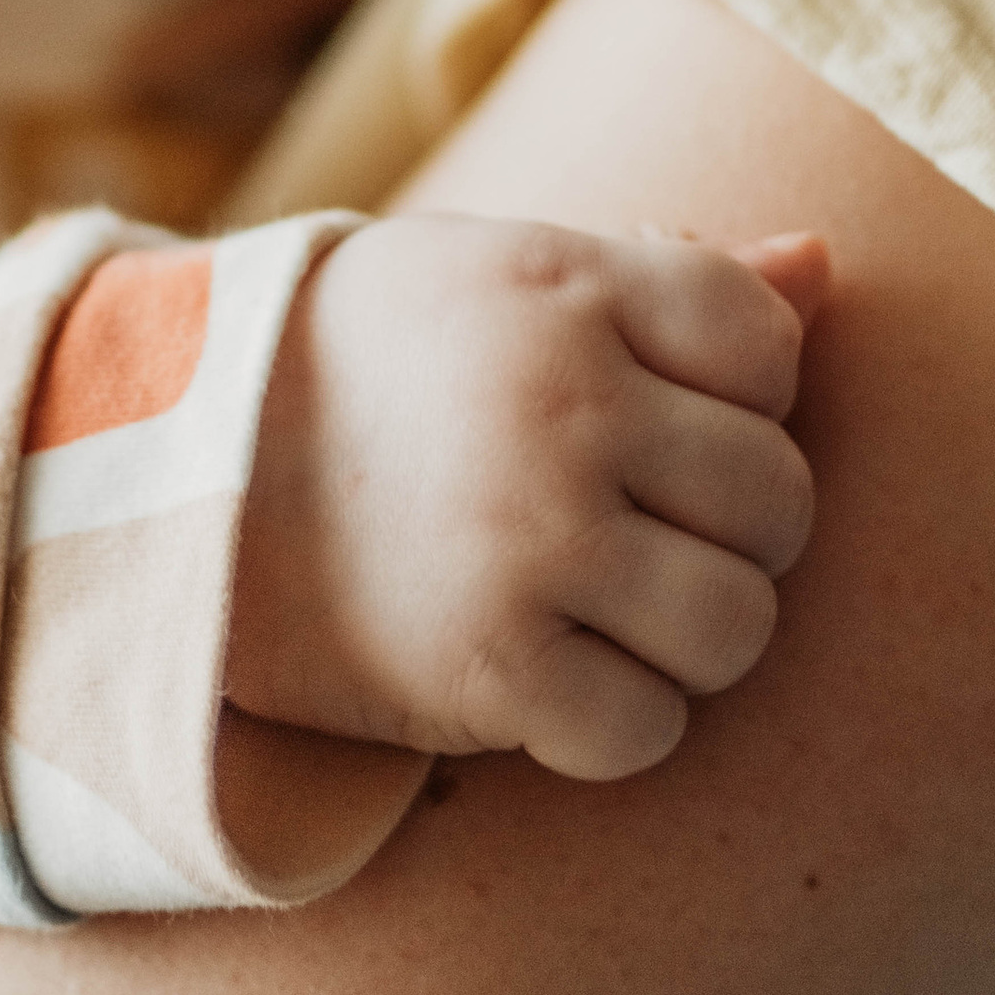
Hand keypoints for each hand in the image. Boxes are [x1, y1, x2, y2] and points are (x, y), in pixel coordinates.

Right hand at [224, 216, 827, 779]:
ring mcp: (531, 539)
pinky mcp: (487, 666)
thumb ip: (669, 275)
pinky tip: (559, 682)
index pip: (769, 347)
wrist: (168, 464)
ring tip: (620, 615)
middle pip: (778, 499)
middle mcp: (569, 407)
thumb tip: (826, 266)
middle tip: (648, 535)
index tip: (666, 420)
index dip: (744, 398)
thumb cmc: (368, 359)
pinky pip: (648, 729)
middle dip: (736, 532)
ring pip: (738, 625)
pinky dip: (621, 724)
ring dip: (695, 638)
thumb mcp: (506, 273)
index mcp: (574, 289)